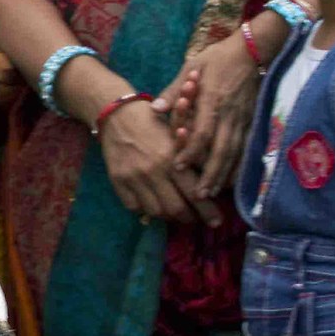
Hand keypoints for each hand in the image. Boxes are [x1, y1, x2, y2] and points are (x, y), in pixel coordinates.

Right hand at [95, 98, 216, 226]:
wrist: (119, 114)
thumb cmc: (155, 122)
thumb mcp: (179, 136)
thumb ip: (194, 160)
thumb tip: (212, 185)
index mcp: (173, 159)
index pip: (195, 194)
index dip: (208, 212)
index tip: (216, 221)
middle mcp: (154, 171)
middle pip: (175, 209)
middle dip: (189, 218)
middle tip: (195, 218)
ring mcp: (134, 178)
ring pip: (155, 211)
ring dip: (168, 216)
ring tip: (175, 212)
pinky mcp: (118, 181)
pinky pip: (134, 207)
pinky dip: (145, 210)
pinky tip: (153, 204)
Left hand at [156, 33, 262, 195]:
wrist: (251, 51)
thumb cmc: (217, 58)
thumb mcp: (191, 68)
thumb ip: (174, 90)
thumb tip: (156, 108)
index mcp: (212, 100)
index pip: (202, 132)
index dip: (191, 151)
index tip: (178, 166)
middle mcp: (229, 114)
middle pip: (221, 150)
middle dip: (210, 174)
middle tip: (198, 194)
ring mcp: (243, 119)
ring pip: (235, 153)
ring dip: (224, 174)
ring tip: (213, 192)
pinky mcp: (252, 122)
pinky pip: (246, 148)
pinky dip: (239, 166)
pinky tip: (232, 180)